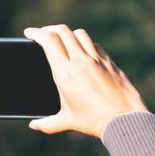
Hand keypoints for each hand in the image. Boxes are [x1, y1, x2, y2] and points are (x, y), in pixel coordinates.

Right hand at [22, 23, 149, 138]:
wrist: (125, 120)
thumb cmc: (94, 121)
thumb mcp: (67, 121)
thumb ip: (48, 123)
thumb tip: (34, 125)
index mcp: (65, 73)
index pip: (49, 41)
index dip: (36, 33)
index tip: (29, 32)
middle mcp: (80, 61)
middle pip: (62, 31)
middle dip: (49, 29)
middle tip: (43, 34)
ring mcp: (97, 60)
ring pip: (80, 34)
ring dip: (68, 33)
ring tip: (63, 39)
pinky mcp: (110, 62)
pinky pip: (95, 45)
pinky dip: (86, 43)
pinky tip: (84, 51)